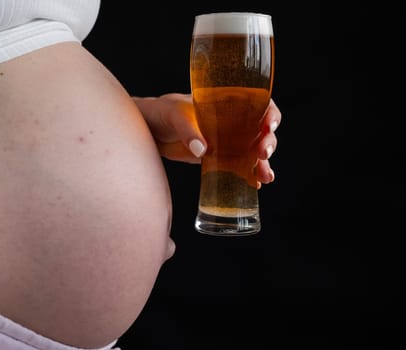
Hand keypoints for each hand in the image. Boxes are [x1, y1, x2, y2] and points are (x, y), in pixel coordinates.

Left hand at [133, 93, 280, 185]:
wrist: (148, 131)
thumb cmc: (162, 112)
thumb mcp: (173, 115)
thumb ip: (187, 129)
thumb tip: (202, 150)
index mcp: (227, 101)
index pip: (259, 103)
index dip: (269, 114)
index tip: (268, 126)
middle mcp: (233, 120)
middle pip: (261, 130)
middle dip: (268, 142)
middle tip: (262, 153)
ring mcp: (227, 141)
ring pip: (254, 151)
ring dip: (263, 163)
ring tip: (265, 176)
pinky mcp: (219, 159)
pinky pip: (240, 167)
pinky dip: (250, 176)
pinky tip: (257, 185)